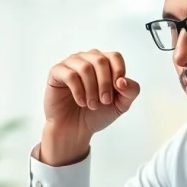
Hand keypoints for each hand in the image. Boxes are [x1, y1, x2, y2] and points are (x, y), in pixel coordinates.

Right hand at [41, 50, 140, 165]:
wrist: (76, 129)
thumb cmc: (97, 114)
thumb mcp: (121, 105)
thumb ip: (130, 91)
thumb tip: (122, 81)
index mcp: (103, 62)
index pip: (115, 57)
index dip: (119, 73)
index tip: (118, 91)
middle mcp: (86, 58)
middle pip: (100, 60)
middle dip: (105, 84)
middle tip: (104, 101)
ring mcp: (70, 64)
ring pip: (85, 67)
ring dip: (91, 89)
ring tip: (92, 104)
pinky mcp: (56, 73)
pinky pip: (70, 75)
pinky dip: (78, 91)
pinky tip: (81, 102)